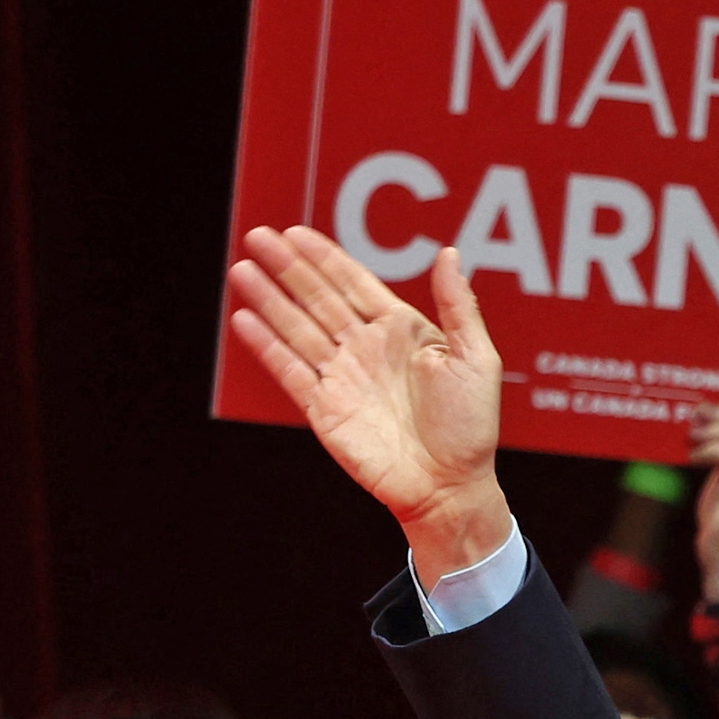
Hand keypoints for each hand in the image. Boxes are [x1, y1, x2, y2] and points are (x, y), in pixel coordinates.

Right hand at [228, 228, 510, 575]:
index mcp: (401, 331)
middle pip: (318, 298)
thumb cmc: (471, 428)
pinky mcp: (325, 409)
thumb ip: (459, 306)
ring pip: (297, 329)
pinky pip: (290, 370)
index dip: (324, 258)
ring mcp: (343, 377)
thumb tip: (448, 253)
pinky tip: (245, 320)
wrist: (450, 486)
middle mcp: (366, 349)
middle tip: (258, 236)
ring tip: (242, 270)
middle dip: (287, 268)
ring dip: (269, 300)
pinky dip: (267, 346)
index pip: (354, 284)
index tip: (296, 233)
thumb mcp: (477, 359)